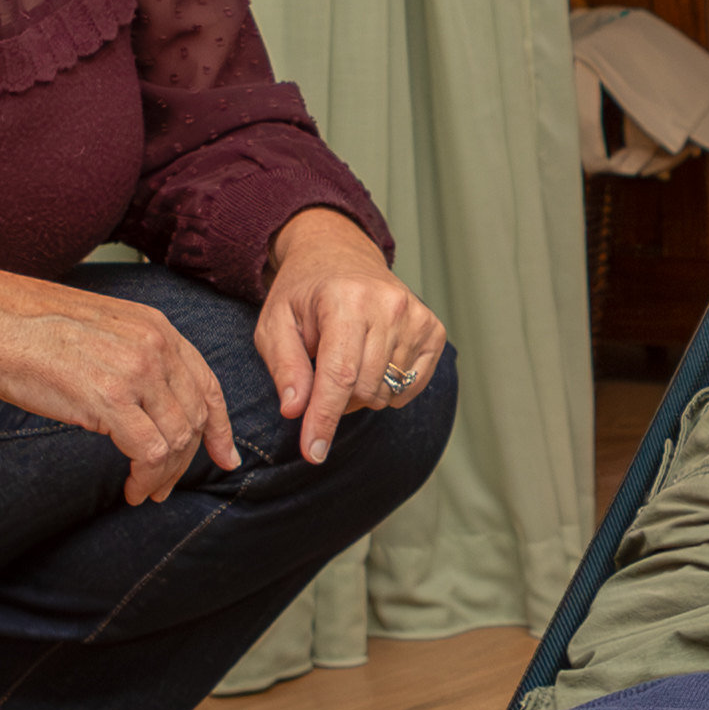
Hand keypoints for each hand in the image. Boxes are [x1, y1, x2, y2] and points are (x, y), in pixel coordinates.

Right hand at [0, 261, 234, 503]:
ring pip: (178, 439)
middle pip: (195, 416)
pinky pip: (150, 452)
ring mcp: (136, 371)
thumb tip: (147, 405)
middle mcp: (155, 346)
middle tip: (165, 486)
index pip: (207, 383)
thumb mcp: (103, 330)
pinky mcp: (112, 399)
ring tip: (144, 490)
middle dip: (188, 459)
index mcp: (157, 327)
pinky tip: (132, 488)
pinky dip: (146, 478)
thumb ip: (134, 357)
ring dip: (165, 474)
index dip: (221, 426)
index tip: (226, 456)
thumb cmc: (33, 330)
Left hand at [259, 210, 446, 467]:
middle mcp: (388, 305)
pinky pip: (412, 387)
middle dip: (337, 400)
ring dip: (361, 393)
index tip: (313, 453)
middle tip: (320, 376)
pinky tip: (372, 363)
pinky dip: (388, 388)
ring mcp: (416, 316)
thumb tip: (295, 410)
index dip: (324, 419)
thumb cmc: (303, 294)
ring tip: (346, 362)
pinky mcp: (433, 329)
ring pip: (388, 392)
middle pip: (364, 390)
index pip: (339, 375)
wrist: (340, 255)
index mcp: (345, 300)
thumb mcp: (275, 323)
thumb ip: (284, 366)